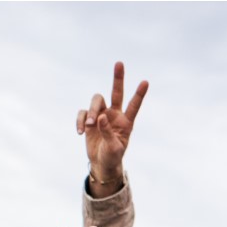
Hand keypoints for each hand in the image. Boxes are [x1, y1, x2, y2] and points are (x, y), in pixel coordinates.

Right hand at [76, 62, 147, 184]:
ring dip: (91, 111)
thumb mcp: (114, 148)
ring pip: (96, 101)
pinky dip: (80, 120)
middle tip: (120, 63)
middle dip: (118, 78)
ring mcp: (101, 115)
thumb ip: (108, 133)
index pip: (134, 106)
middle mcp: (114, 115)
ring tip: (89, 125)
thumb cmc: (112, 157)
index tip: (145, 82)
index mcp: (126, 122)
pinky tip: (80, 132)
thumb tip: (100, 117)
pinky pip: (83, 113)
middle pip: (116, 92)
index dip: (139, 94)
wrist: (102, 163)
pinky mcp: (89, 119)